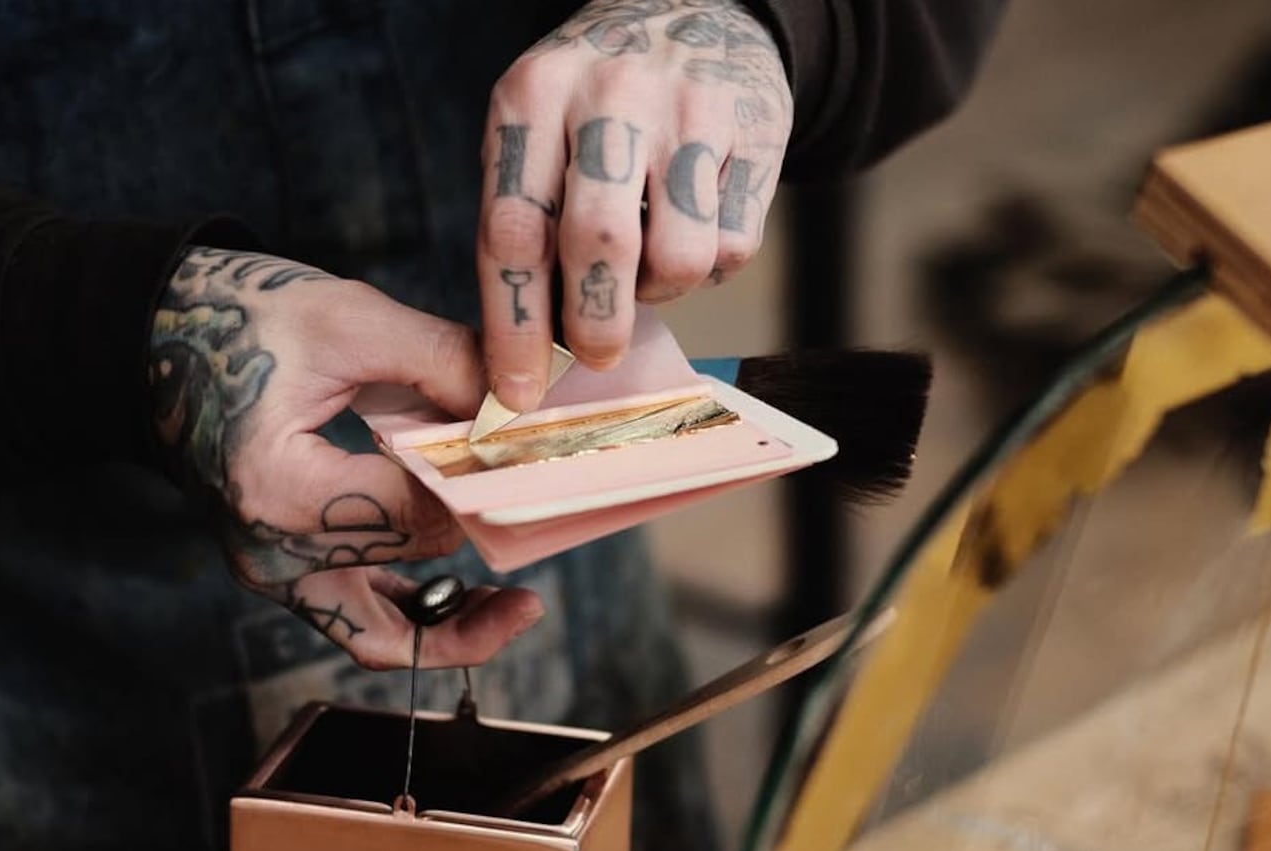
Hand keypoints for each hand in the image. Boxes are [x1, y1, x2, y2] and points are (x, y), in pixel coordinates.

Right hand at [149, 246, 543, 668]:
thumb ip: (442, 361)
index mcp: (278, 487)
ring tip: (520, 608)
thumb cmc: (239, 319)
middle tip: (549, 515)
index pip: (414, 513)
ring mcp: (270, 570)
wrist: (154, 336)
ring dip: (451, 630)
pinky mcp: (280, 569)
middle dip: (483, 545)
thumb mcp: (347, 319)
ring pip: (379, 637)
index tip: (529, 455)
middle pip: (407, 572)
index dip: (482, 488)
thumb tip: (521, 403)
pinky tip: (469, 594)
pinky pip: (357, 619)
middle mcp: (268, 549)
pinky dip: (413, 615)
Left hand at [478, 0, 791, 411]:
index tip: (516, 392)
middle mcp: (609, 96)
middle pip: (597, 247)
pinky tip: (693, 230)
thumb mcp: (535, 129)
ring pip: (679, 258)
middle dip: (593, 326)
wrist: (694, 9)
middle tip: (595, 356)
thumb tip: (522, 353)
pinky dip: (711, 267)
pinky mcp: (757, 130)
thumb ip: (523, 221)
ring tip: (646, 270)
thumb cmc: (593, 103)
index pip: (513, 232)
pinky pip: (734, 247)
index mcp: (532, 96)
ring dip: (659, 294)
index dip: (514, 328)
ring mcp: (689, 110)